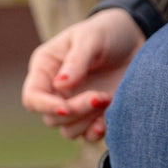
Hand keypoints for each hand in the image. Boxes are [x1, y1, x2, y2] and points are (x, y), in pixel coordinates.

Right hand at [21, 8, 145, 141]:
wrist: (134, 39)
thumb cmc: (107, 32)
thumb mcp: (91, 37)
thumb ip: (76, 60)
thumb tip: (60, 85)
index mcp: (45, 69)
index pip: (32, 98)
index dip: (45, 106)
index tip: (66, 107)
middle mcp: (55, 91)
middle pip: (52, 118)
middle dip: (76, 111)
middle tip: (101, 95)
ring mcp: (73, 106)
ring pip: (68, 131)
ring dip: (88, 121)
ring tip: (108, 98)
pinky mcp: (93, 116)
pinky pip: (88, 136)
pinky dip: (98, 131)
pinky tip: (109, 116)